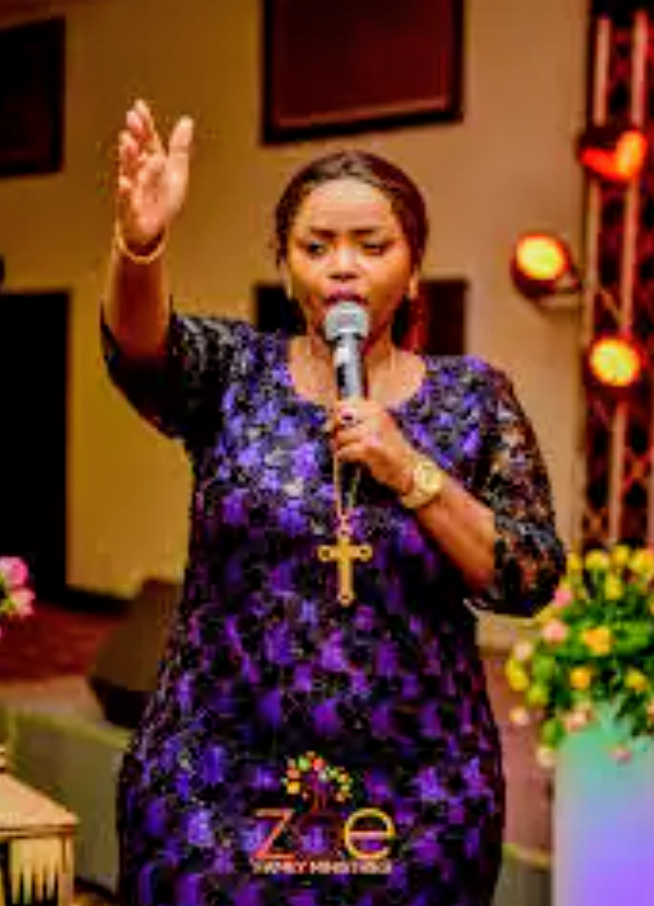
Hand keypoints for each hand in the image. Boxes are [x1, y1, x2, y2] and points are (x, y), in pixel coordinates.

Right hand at [116, 99, 193, 249]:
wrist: (151, 230)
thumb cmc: (163, 200)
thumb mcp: (176, 173)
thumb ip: (179, 148)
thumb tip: (186, 121)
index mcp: (152, 162)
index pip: (148, 141)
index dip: (145, 125)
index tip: (139, 107)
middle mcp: (140, 173)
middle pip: (137, 152)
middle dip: (135, 137)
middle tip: (132, 121)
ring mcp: (133, 190)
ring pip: (130, 173)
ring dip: (129, 158)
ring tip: (129, 143)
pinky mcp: (130, 211)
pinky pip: (126, 202)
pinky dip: (126, 193)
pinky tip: (125, 183)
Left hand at [329, 399, 415, 493]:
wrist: (408, 467)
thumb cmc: (388, 447)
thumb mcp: (375, 425)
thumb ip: (355, 419)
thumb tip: (328, 422)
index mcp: (374, 407)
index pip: (341, 404)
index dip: (333, 416)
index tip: (333, 426)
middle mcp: (375, 415)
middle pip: (339, 419)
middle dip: (335, 432)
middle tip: (338, 441)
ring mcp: (374, 430)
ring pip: (341, 436)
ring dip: (338, 447)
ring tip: (346, 451)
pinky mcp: (371, 447)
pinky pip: (345, 450)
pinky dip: (343, 455)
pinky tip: (348, 458)